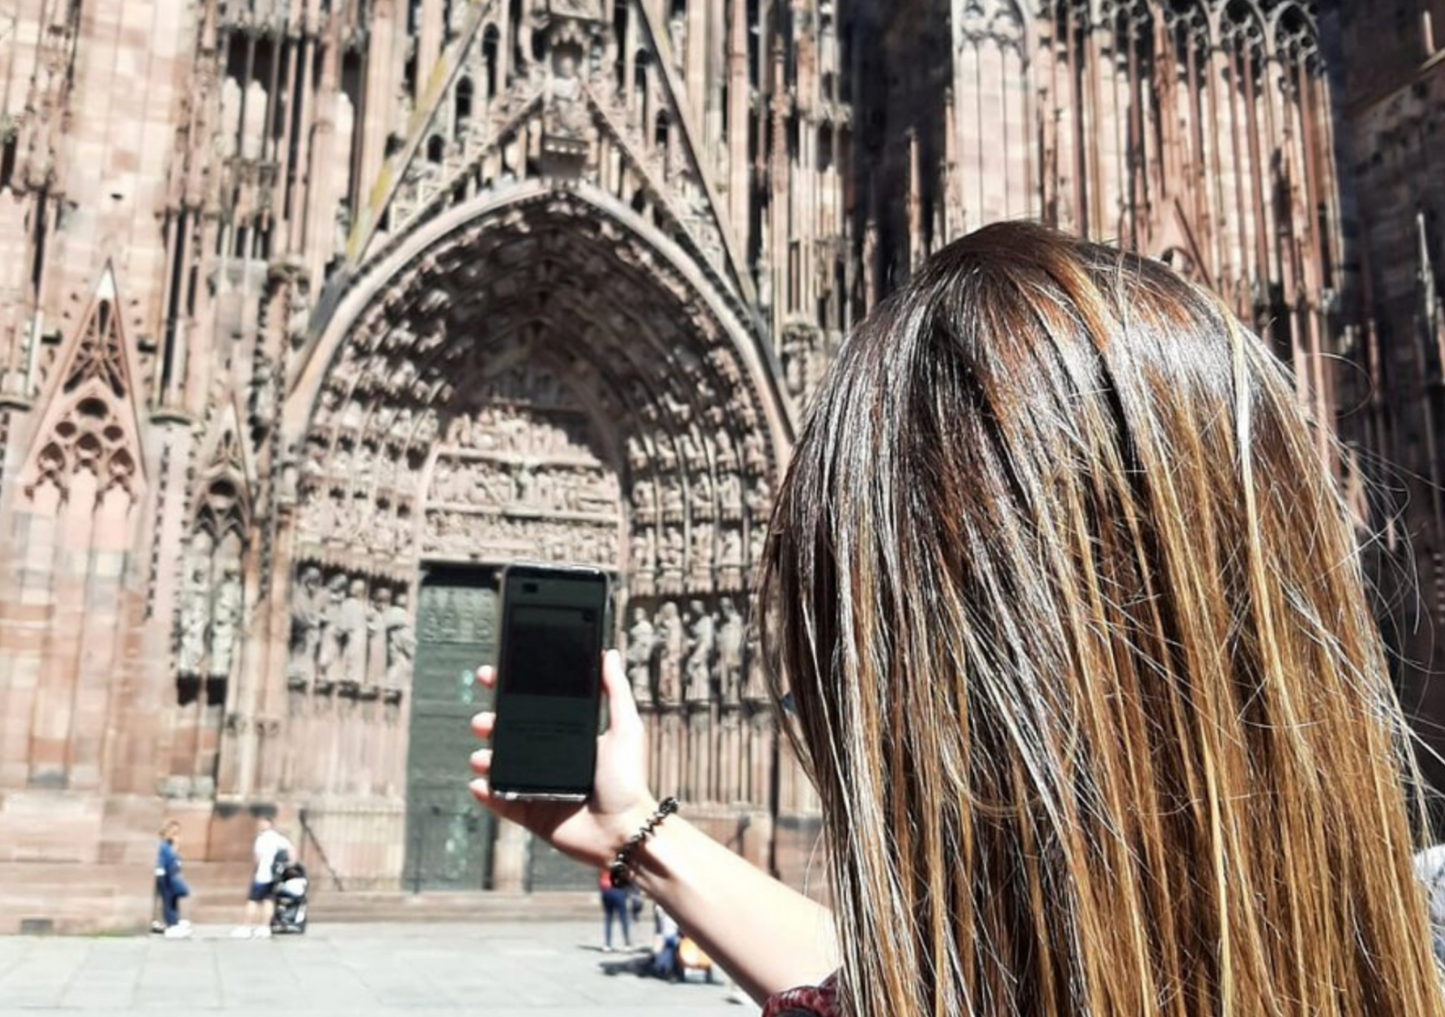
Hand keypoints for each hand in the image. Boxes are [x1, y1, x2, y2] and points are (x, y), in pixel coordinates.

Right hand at [469, 649, 657, 868]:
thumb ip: (616, 691)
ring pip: (500, 765)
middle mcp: (549, 758)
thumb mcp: (625, 728)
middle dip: (490, 722)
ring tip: (483, 755)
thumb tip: (609, 653)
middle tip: (482, 720)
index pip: (534, 707)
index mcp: (567, 735)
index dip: (511, 691)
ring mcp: (536, 785)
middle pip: (509, 733)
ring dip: (484, 757)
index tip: (492, 674)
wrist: (625, 830)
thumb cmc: (630, 780)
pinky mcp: (530, 812)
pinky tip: (479, 782)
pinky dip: (485, 792)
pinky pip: (500, 800)